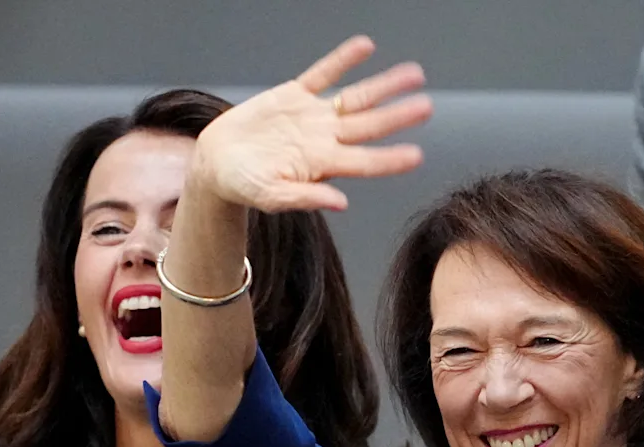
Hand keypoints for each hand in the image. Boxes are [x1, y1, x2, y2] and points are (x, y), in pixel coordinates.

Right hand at [192, 35, 431, 212]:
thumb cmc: (243, 184)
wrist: (217, 161)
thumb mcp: (270, 195)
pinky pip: (323, 73)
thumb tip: (340, 203)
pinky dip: (342, 60)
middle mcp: (325, 139)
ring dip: (384, 85)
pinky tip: (364, 46)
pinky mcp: (294, 95)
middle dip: (398, 115)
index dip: (390, 159)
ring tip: (414, 74)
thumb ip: (304, 198)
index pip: (365, 162)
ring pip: (356, 97)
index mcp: (322, 165)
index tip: (416, 155)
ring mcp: (313, 116)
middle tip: (426, 106)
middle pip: (370, 125)